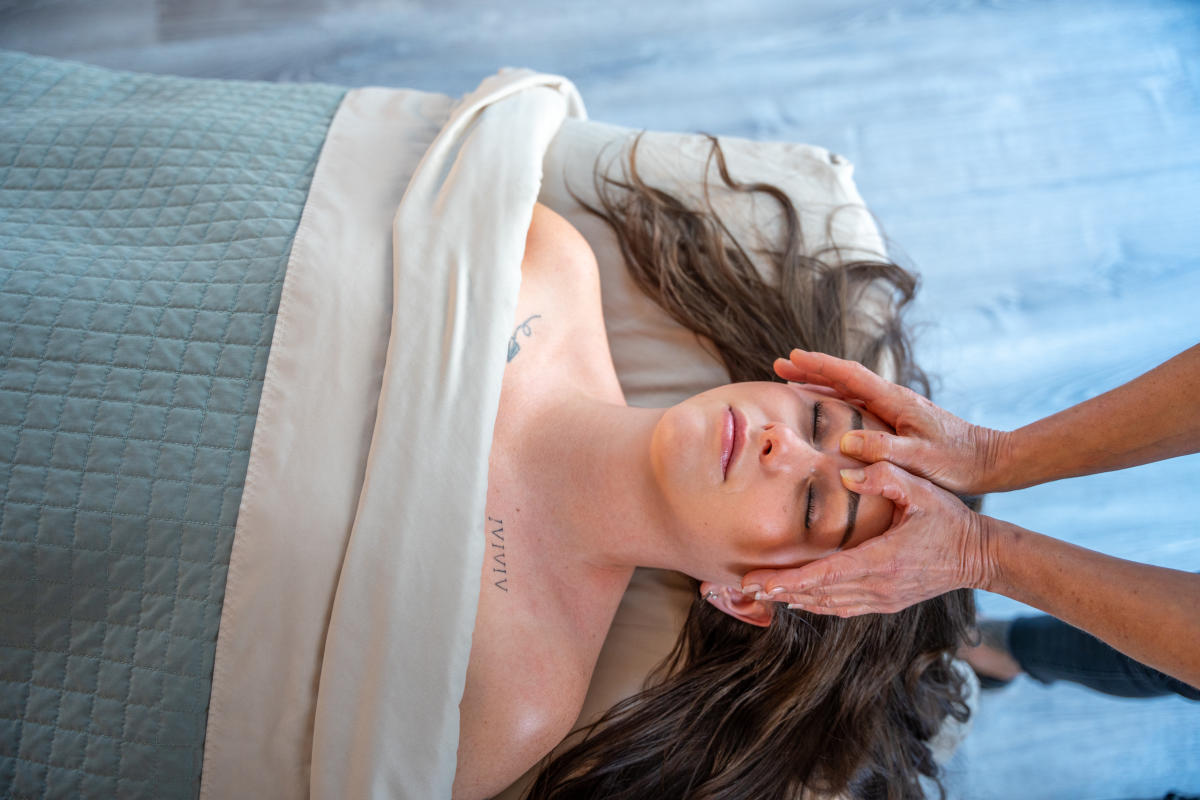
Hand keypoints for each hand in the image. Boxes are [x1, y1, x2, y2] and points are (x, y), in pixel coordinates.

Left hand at [741, 462, 993, 616]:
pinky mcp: (886, 603)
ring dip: (791, 601)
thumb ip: (885, 477)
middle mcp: (878, 588)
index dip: (787, 581)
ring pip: (826, 606)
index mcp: (882, 562)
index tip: (756, 582)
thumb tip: (847, 475)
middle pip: (816, 596)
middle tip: (738, 588)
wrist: (980, 555)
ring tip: (756, 595)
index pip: (824, 576)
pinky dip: (814, 605)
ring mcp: (882, 600)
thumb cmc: (950, 519)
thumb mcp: (922, 490)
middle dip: (776, 593)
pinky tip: (794, 600)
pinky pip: (842, 608)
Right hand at [774, 348, 1007, 493]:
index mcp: (896, 400)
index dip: (818, 366)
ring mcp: (895, 408)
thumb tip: (845, 441)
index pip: (849, 375)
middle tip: (778, 365)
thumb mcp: (919, 457)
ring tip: (791, 382)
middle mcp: (893, 398)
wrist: (990, 461)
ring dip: (819, 384)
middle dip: (810, 370)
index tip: (790, 357)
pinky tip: (824, 408)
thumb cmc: (958, 462)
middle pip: (844, 377)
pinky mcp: (898, 421)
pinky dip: (834, 400)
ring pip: (848, 390)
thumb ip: (883, 449)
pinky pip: (857, 405)